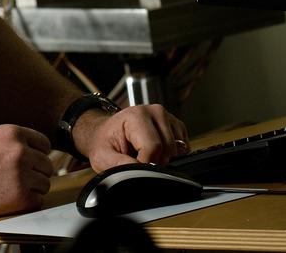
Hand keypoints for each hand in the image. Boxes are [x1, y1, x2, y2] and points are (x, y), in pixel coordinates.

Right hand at [0, 125, 53, 220]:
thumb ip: (9, 143)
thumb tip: (29, 150)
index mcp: (11, 133)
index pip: (44, 143)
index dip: (38, 154)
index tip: (32, 162)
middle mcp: (20, 151)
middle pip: (46, 164)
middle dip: (36, 173)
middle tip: (19, 180)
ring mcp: (22, 174)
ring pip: (45, 183)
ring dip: (33, 189)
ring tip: (12, 190)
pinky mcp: (21, 197)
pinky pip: (38, 200)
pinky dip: (28, 203)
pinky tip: (11, 201)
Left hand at [74, 103, 188, 170]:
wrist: (107, 134)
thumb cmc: (105, 143)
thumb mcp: (103, 157)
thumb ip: (119, 165)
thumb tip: (140, 173)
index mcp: (136, 115)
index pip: (153, 147)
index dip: (145, 164)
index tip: (133, 166)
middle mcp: (155, 112)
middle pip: (167, 149)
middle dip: (155, 163)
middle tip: (138, 160)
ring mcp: (167, 117)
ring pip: (177, 150)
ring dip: (164, 159)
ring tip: (145, 154)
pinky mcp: (176, 125)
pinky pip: (183, 148)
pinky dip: (172, 156)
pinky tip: (156, 152)